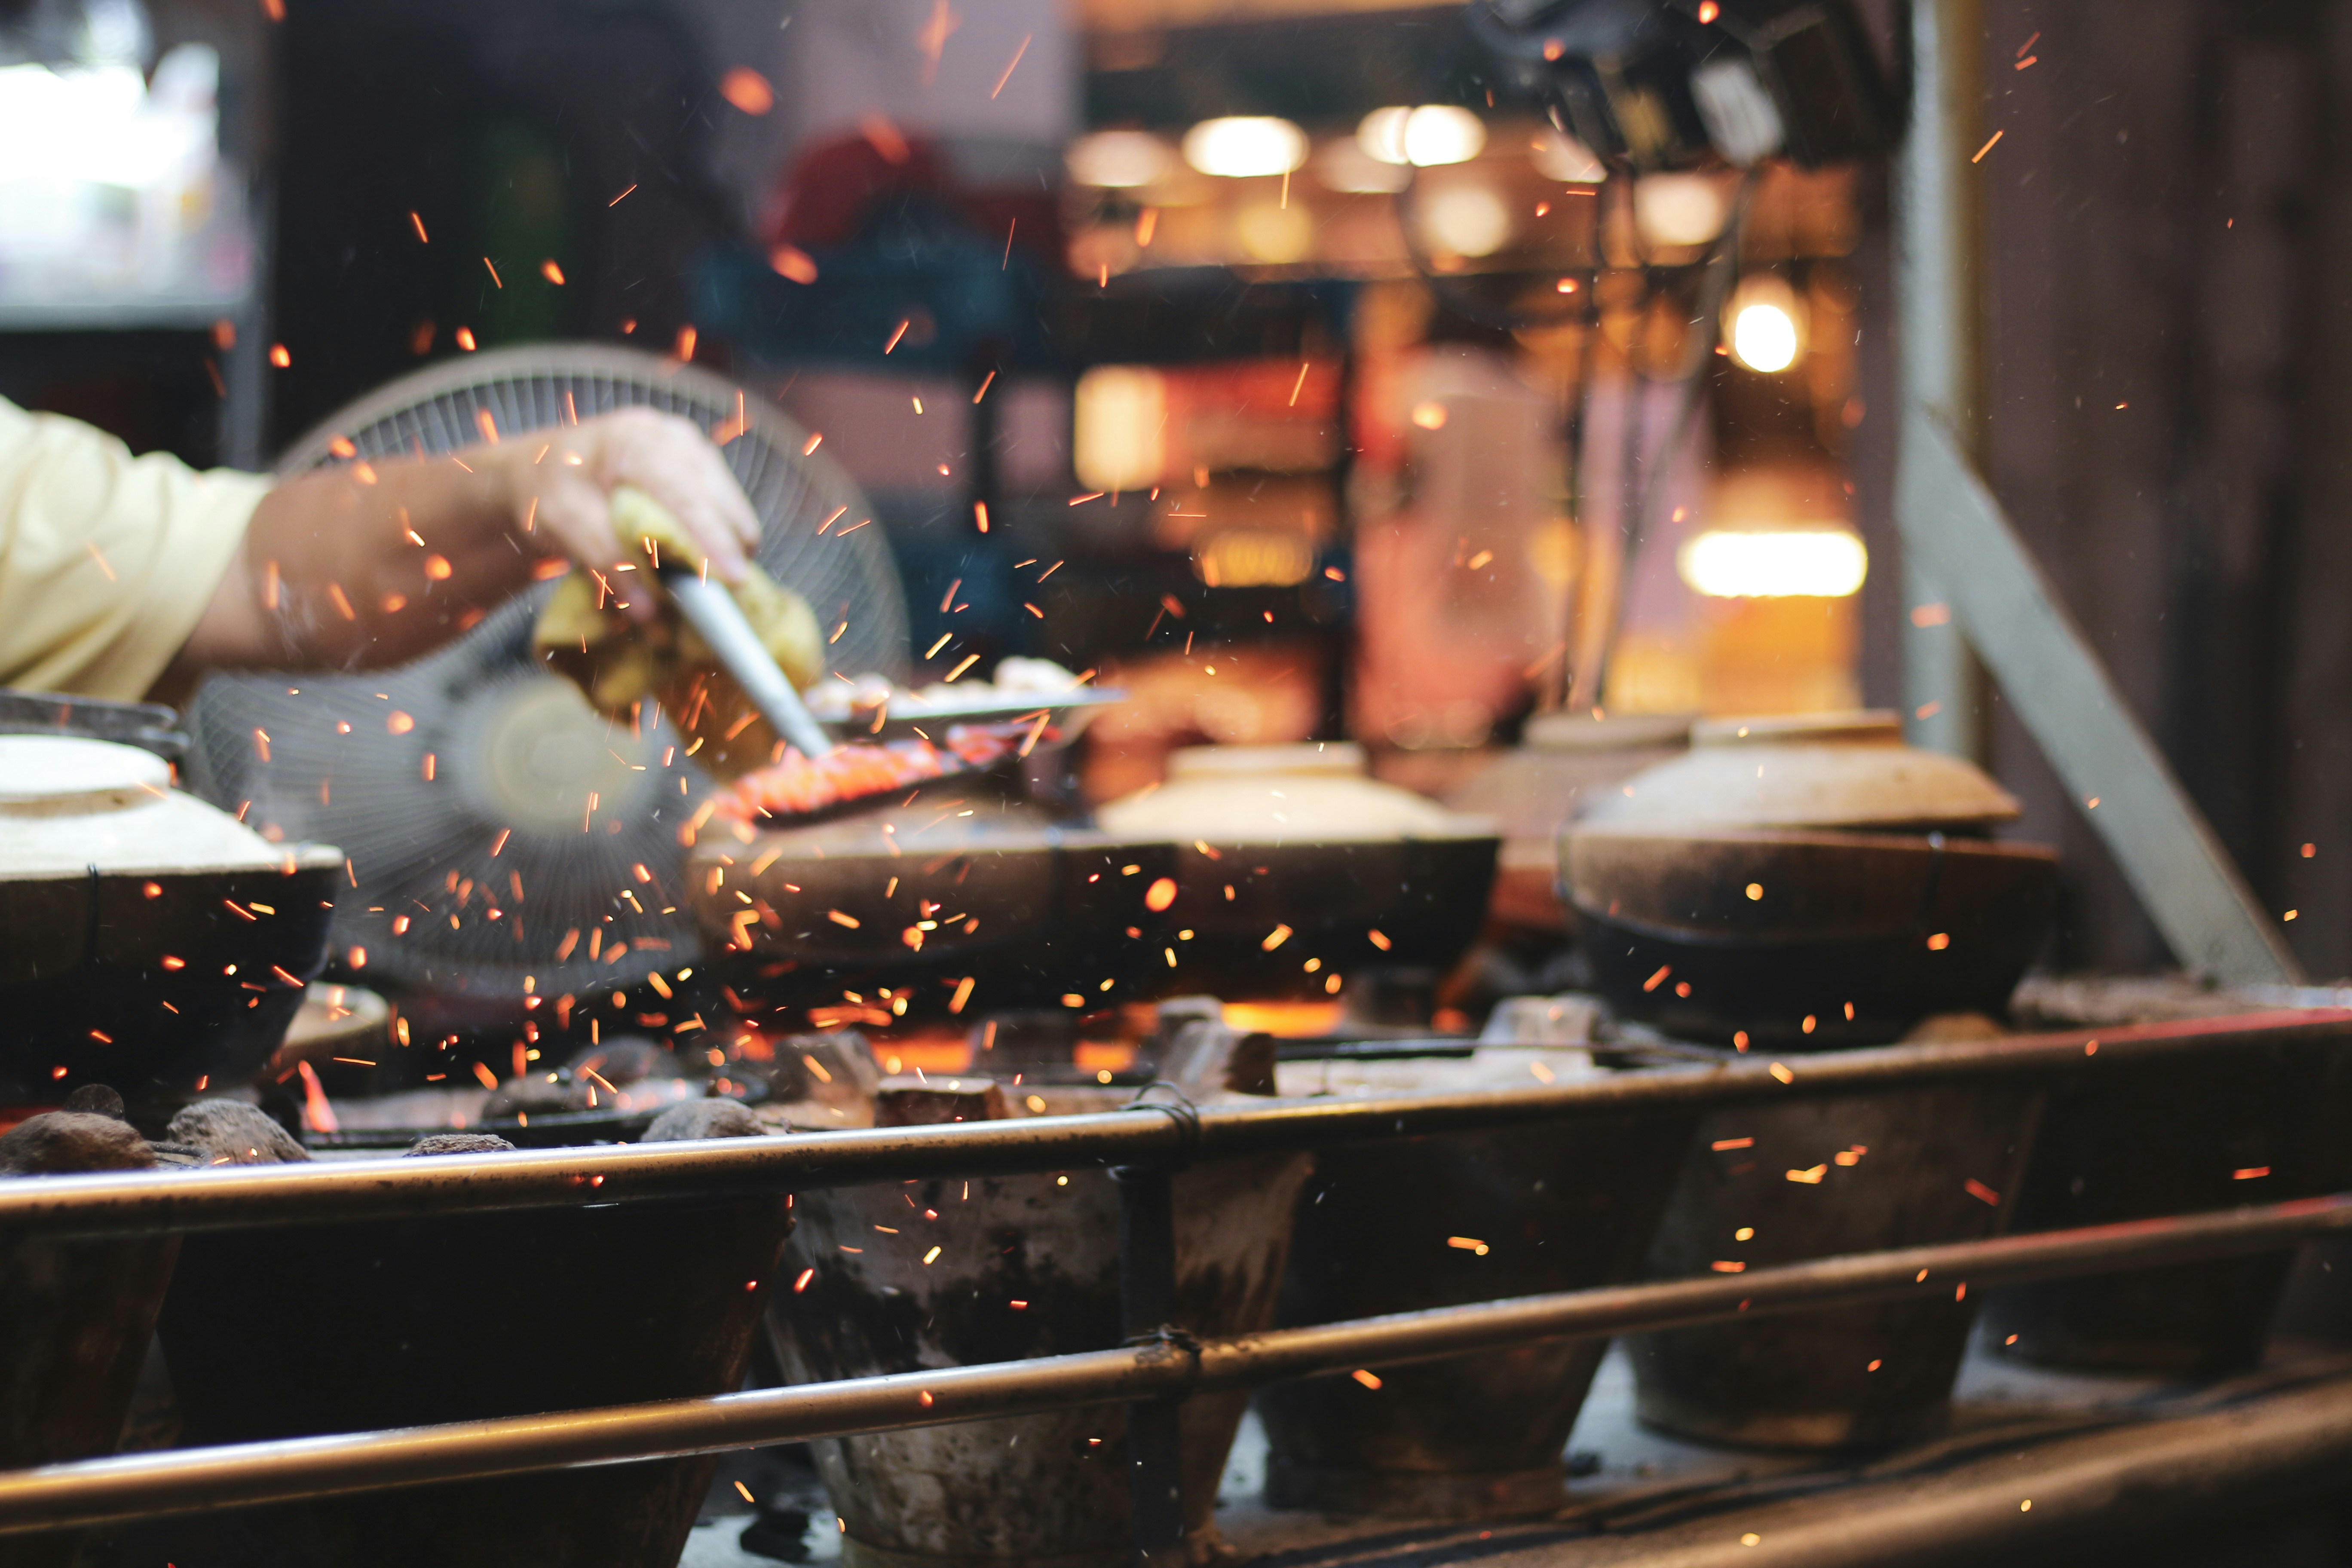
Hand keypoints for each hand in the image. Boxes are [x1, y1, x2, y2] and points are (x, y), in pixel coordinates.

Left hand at [497, 408, 759, 592]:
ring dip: (729, 537)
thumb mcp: (565, 525)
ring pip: (727, 495)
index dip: (712, 539)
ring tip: (723, 576)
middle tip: (734, 590)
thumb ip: (606, 562)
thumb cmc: (549, 491)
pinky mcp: (694, 457)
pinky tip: (709, 553)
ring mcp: (686, 442)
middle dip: (732, 543)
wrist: (542, 468)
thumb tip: (651, 615)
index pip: (684, 495)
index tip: (735, 579)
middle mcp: (668, 435)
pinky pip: (720, 495)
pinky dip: (719, 527)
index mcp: (633, 442)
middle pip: (717, 493)